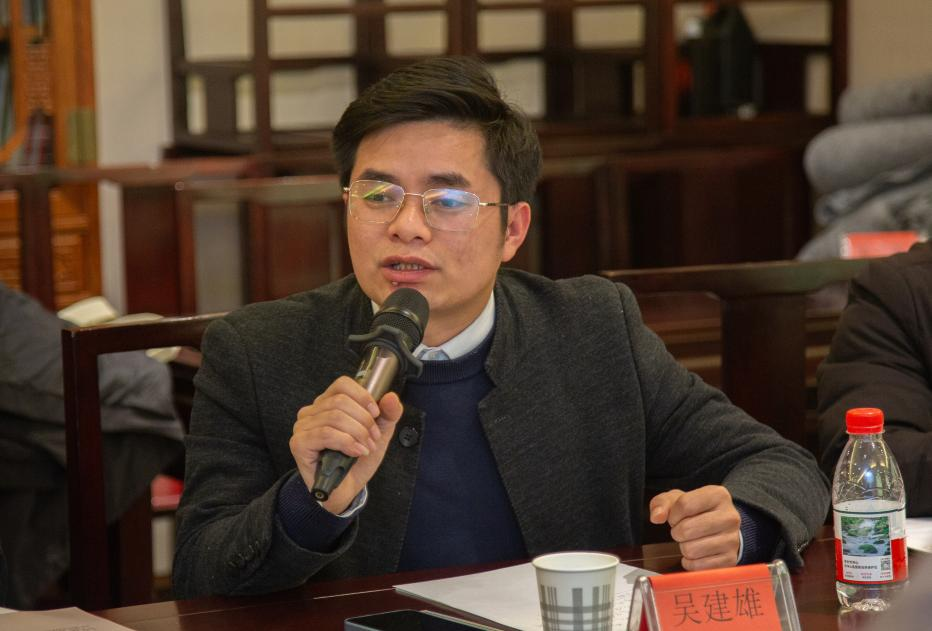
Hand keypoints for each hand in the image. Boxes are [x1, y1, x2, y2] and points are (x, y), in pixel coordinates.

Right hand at [289, 376, 402, 513]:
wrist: (347, 489)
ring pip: (335, 417)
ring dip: (357, 434)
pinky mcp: (299, 443)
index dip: (363, 397)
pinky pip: (325, 434)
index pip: (342, 384)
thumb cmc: (357, 460)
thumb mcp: (379, 434)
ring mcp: (302, 427)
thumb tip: (390, 396)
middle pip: (341, 401)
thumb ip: (388, 414)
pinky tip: (355, 452)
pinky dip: (346, 442)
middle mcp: (311, 411)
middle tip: (373, 439)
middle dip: (364, 421)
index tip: (376, 414)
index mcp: (328, 403)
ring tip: (365, 448)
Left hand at [649, 485, 741, 570]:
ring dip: (684, 547)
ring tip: (692, 541)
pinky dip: (691, 562)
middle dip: (677, 532)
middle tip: (683, 531)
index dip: (673, 514)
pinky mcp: (730, 560)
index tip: (676, 517)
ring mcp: (732, 540)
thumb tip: (656, 517)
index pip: (684, 504)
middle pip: (686, 529)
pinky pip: (698, 566)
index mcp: (718, 495)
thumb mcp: (678, 500)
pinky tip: (697, 554)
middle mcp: (730, 516)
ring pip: (691, 549)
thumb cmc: (698, 512)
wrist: (722, 529)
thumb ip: (662, 503)